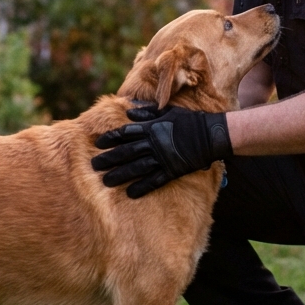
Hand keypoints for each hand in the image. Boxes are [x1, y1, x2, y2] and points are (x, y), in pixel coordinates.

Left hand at [91, 104, 232, 197]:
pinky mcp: (172, 170)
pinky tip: (129, 193)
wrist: (210, 135)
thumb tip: (130, 111)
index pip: (125, 133)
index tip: (98, 144)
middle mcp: (154, 143)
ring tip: (106, 182)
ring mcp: (162, 158)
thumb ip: (148, 112)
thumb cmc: (189, 121)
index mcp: (151, 127)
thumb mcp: (167, 112)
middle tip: (94, 165)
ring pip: (136, 167)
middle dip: (109, 159)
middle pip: (126, 152)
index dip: (110, 138)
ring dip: (120, 175)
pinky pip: (154, 181)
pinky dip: (142, 187)